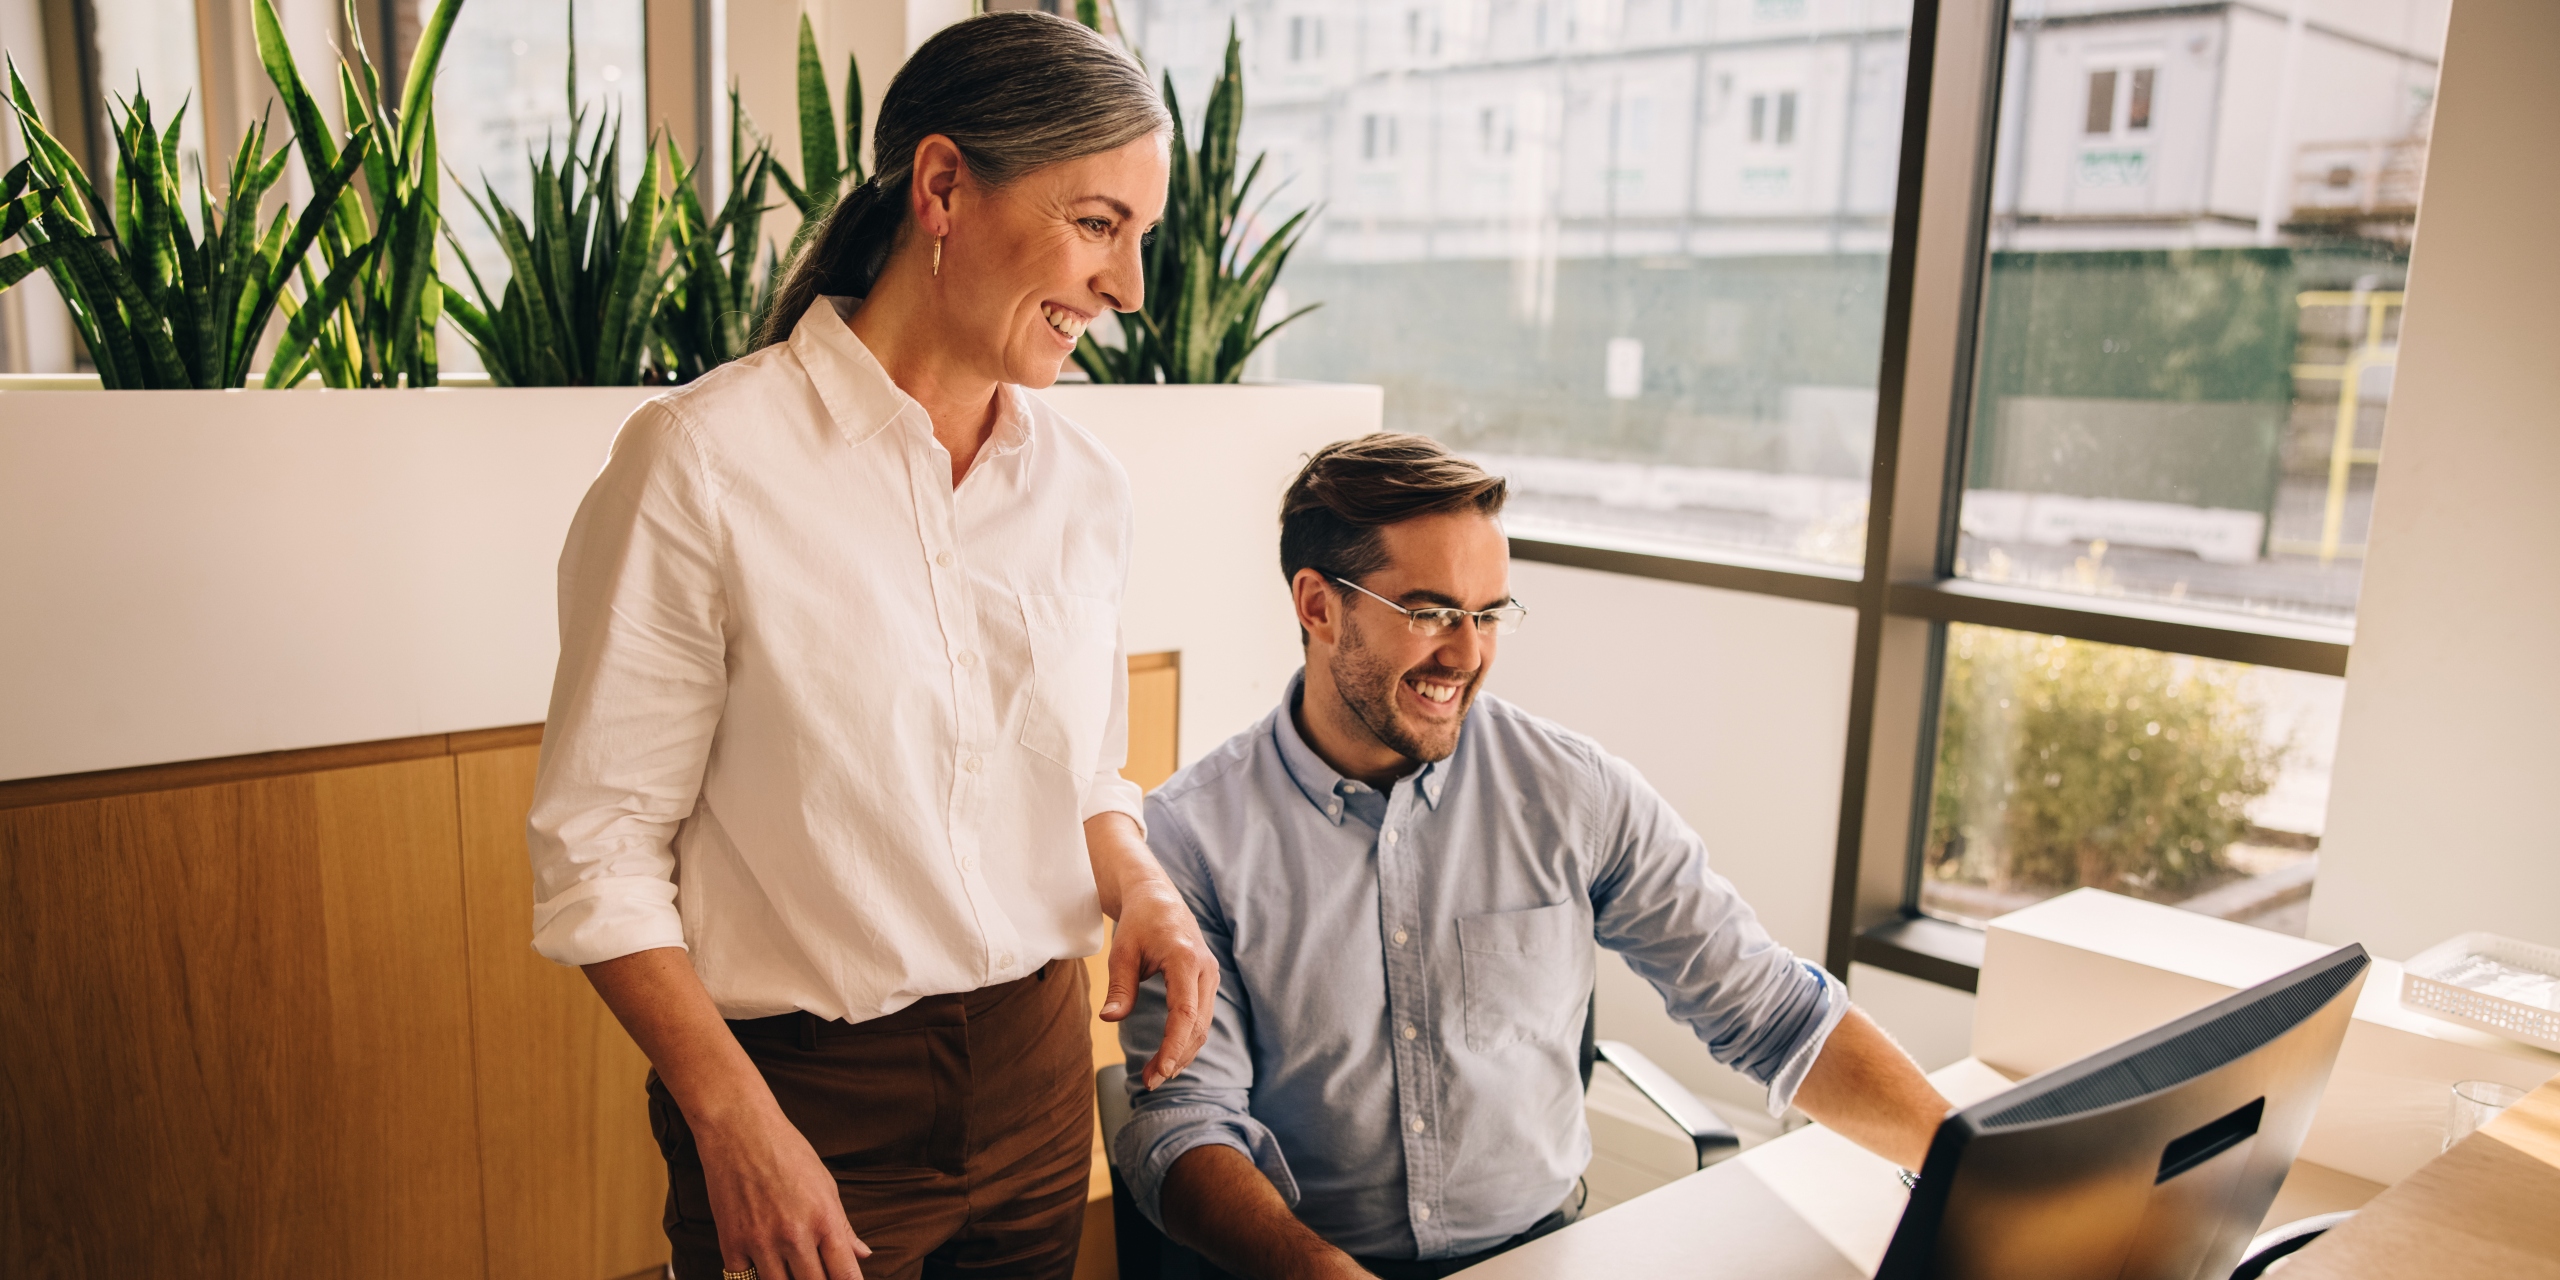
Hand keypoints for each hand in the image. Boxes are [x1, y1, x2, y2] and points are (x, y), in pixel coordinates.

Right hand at [694, 1103, 872, 1279]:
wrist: (739, 1129)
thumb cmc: (788, 1151)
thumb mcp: (825, 1183)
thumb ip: (843, 1225)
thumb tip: (863, 1254)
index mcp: (824, 1219)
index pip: (845, 1274)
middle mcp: (794, 1235)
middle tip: (818, 1274)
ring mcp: (760, 1241)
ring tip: (792, 1271)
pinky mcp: (731, 1242)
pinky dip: (754, 1277)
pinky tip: (762, 1266)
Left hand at [1103, 879, 1217, 1088]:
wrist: (1159, 898)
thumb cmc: (1139, 923)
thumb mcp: (1122, 952)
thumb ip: (1120, 986)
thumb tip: (1109, 1019)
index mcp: (1186, 960)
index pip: (1185, 1014)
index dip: (1173, 1047)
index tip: (1159, 1073)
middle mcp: (1206, 970)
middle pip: (1198, 1026)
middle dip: (1175, 1058)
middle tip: (1149, 1082)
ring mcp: (1210, 976)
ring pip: (1203, 1026)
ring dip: (1182, 1054)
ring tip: (1155, 1076)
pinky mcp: (1207, 982)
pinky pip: (1202, 1018)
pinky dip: (1187, 1040)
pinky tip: (1169, 1057)